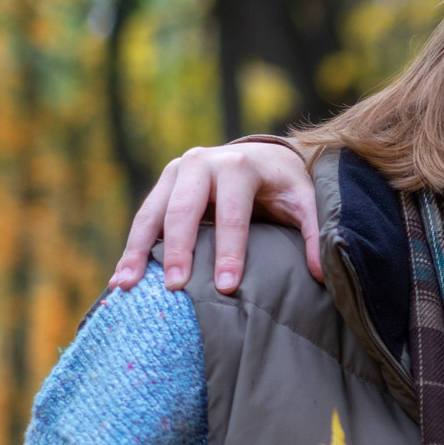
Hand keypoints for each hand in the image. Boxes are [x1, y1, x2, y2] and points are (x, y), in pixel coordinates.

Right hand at [111, 141, 321, 294]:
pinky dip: (132, 248)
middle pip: (184, 211)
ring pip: (153, 213)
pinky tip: (122, 278)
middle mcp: (202, 163)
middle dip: (179, 250)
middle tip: (175, 288)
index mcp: (239, 166)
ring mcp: (177, 171)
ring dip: (138, 250)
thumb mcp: (307, 202)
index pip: (233, 214)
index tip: (227, 287)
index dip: (230, 252)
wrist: (264, 156)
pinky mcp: (164, 184)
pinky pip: (145, 218)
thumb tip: (322, 274)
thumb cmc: (286, 186)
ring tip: (127, 286)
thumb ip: (315, 233)